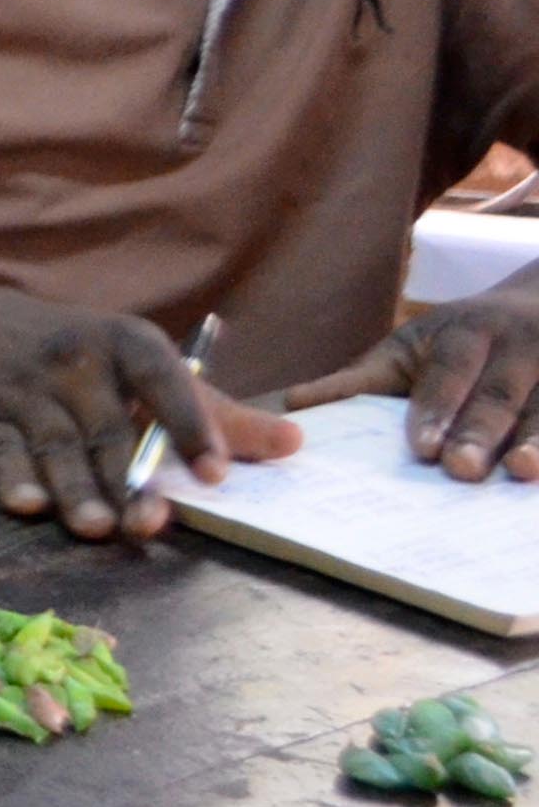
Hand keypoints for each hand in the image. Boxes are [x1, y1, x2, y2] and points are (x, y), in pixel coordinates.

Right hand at [0, 298, 298, 538]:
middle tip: (148, 523)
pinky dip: (10, 478)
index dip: (190, 425)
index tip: (214, 474)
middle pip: (106, 426)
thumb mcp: (153, 370)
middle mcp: (74, 359)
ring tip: (95, 527)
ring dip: (74, 488)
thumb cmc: (94, 363)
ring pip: (54, 444)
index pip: (165, 381)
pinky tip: (27, 505)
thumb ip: (217, 414)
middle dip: (125, 478)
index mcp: (128, 342)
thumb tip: (293, 444)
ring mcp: (23, 387)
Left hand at [279, 285, 538, 480]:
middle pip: (498, 394)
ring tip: (524, 472)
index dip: (436, 409)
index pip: (448, 374)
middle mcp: (516, 347)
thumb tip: (291, 404)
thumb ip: (361, 381)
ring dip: (537, 439)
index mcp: (465, 334)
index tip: (421, 448)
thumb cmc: (456, 343)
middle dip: (480, 431)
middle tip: (461, 470)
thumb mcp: (408, 349)